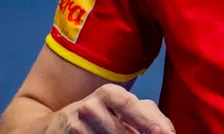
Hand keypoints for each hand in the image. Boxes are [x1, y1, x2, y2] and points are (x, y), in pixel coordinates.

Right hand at [49, 84, 174, 133]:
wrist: (55, 125)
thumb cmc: (101, 116)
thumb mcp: (123, 109)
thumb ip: (148, 116)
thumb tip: (168, 131)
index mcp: (109, 93)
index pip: (131, 105)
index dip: (148, 121)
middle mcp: (91, 105)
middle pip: (118, 128)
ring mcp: (77, 124)